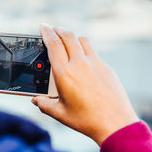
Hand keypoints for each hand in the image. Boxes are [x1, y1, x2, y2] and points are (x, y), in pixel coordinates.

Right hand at [32, 24, 138, 145]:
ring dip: (72, 37)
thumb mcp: (60, 114)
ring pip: (82, 40)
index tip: (43, 26)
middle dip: (58, 29)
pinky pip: (94, 52)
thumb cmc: (87, 121)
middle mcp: (80, 64)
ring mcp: (96, 64)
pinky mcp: (107, 68)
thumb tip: (36, 100)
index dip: (46, 32)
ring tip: (67, 40)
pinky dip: (85, 50)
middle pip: (67, 36)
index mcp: (65, 74)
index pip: (53, 45)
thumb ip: (45, 105)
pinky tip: (83, 59)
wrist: (115, 124)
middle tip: (52, 28)